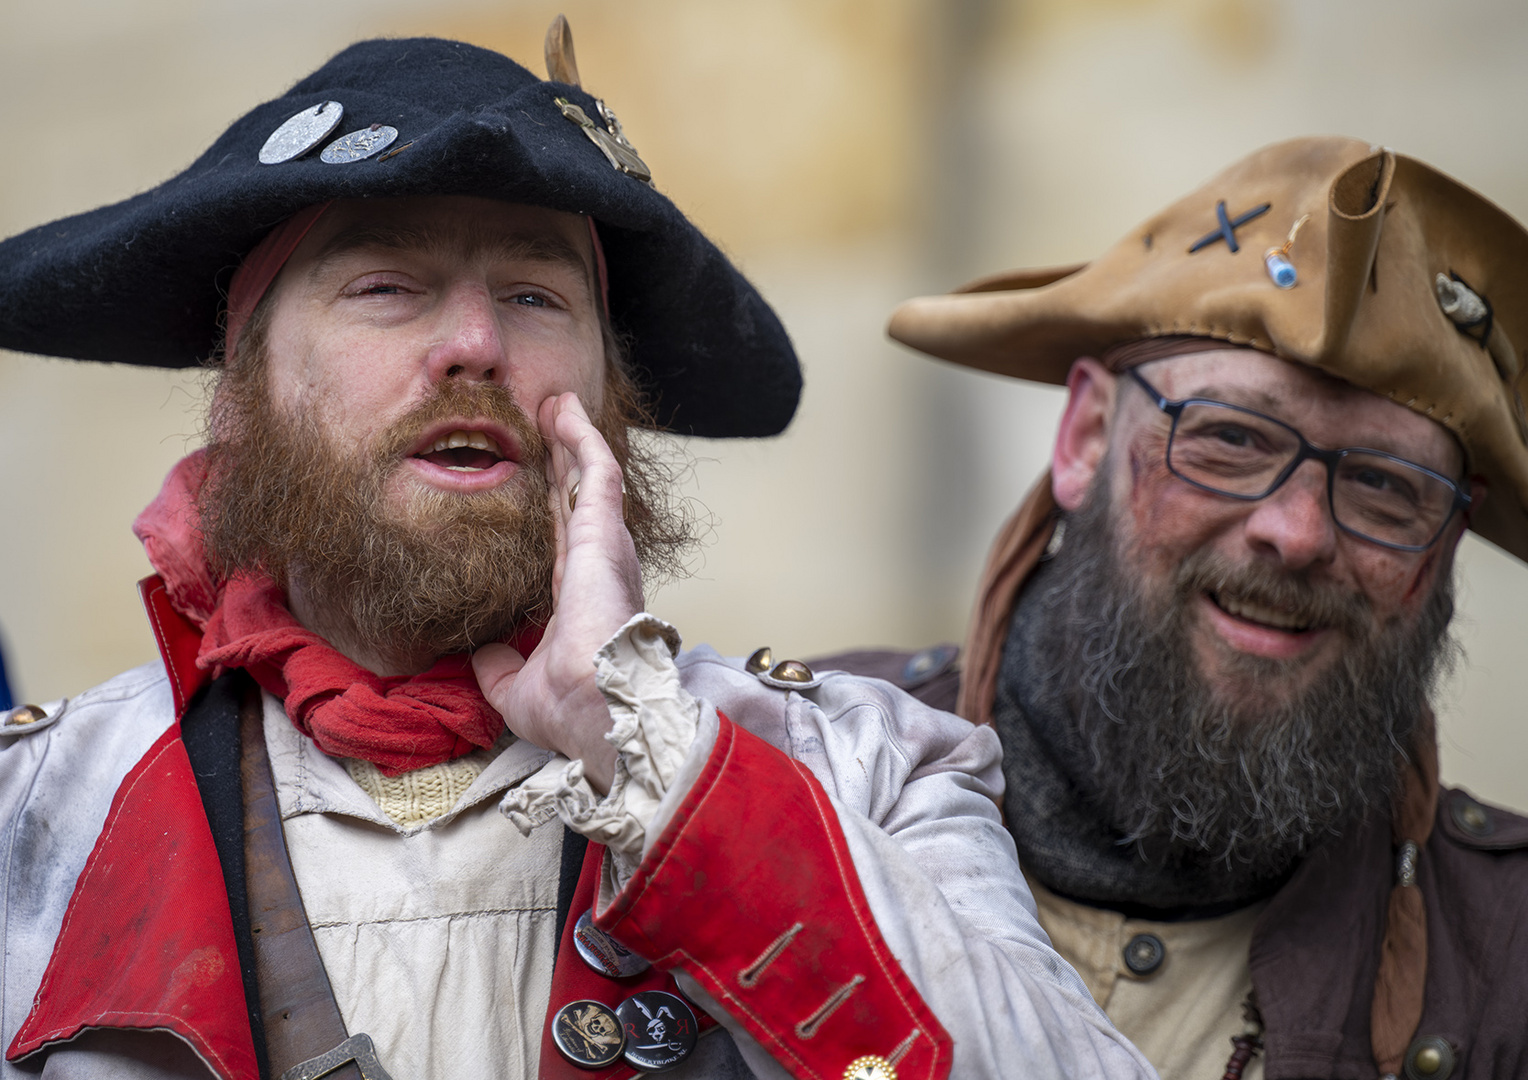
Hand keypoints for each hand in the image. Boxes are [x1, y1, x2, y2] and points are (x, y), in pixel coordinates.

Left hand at [472, 392, 641, 791]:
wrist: (596, 705)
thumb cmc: (570, 706)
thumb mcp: (515, 687)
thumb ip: (498, 666)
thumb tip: (482, 654)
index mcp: (579, 597)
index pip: (562, 538)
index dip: (551, 504)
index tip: (538, 477)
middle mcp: (597, 566)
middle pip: (574, 498)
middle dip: (562, 459)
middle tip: (547, 421)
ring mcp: (605, 546)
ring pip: (587, 477)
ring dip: (572, 438)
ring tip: (557, 404)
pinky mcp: (605, 531)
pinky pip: (595, 470)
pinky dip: (582, 437)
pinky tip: (566, 410)